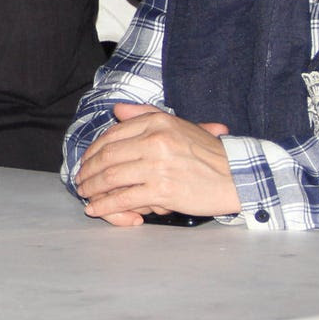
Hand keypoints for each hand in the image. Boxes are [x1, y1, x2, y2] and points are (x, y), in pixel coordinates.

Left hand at [73, 102, 237, 226]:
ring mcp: (158, 166)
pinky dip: (105, 205)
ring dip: (92, 188)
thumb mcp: (179, 125)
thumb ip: (145, 115)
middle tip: (80, 181)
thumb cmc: (209, 154)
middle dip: (88, 170)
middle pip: (107, 156)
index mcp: (157, 122)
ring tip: (85, 195)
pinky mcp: (162, 190)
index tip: (86, 162)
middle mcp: (155, 140)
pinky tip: (96, 209)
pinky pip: (124, 198)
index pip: (112, 135)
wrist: (238, 177)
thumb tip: (117, 110)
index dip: (93, 150)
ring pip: (111, 177)